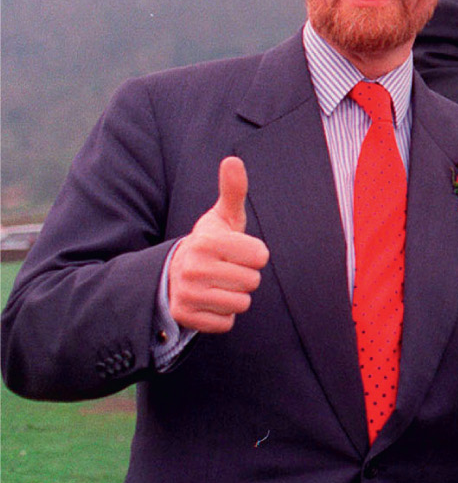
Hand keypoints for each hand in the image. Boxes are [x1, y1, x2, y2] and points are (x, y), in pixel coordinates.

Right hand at [168, 157, 268, 332]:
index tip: (235, 251)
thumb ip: (233, 191)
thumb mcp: (220, 217)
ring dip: (235, 296)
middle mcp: (193, 268)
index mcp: (206, 241)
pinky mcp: (185, 317)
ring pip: (241, 304)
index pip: (260, 256)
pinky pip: (226, 323)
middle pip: (252, 282)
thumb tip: (233, 160)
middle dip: (245, 276)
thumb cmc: (209, 243)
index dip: (254, 254)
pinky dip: (222, 315)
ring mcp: (186, 294)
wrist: (172, 274)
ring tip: (217, 284)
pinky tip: (209, 301)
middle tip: (225, 269)